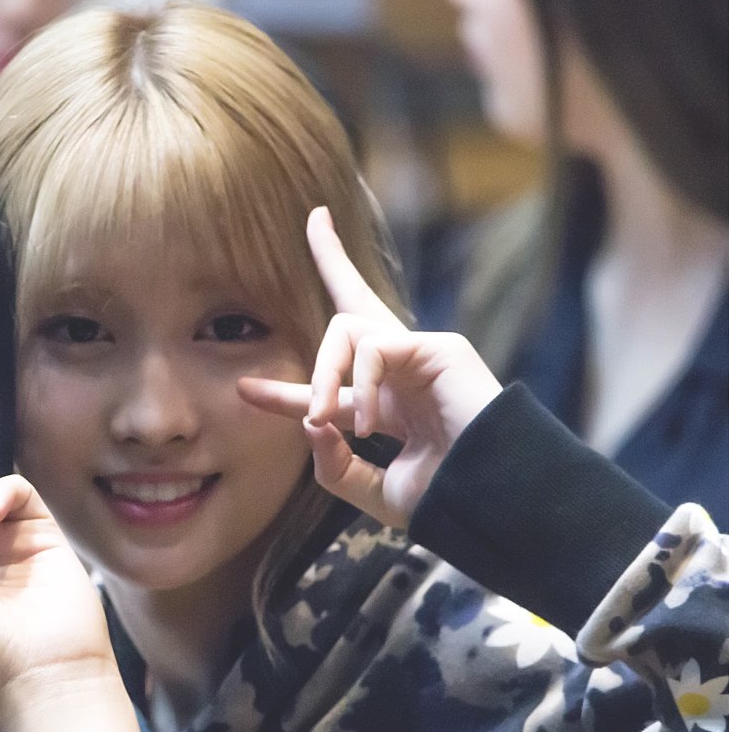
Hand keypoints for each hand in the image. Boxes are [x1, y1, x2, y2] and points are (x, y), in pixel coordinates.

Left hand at [237, 206, 501, 527]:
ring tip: (324, 416)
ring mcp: (420, 356)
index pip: (331, 386)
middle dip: (332, 259)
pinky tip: (371, 422)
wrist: (488, 502)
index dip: (284, 391)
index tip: (244, 390)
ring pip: (346, 329)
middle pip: (357, 302)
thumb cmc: (443, 499)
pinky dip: (360, 383)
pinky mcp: (439, 347)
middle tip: (313, 228)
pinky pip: (375, 346)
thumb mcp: (372, 491)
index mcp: (383, 407)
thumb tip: (310, 422)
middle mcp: (399, 373)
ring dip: (322, 375)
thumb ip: (332, 463)